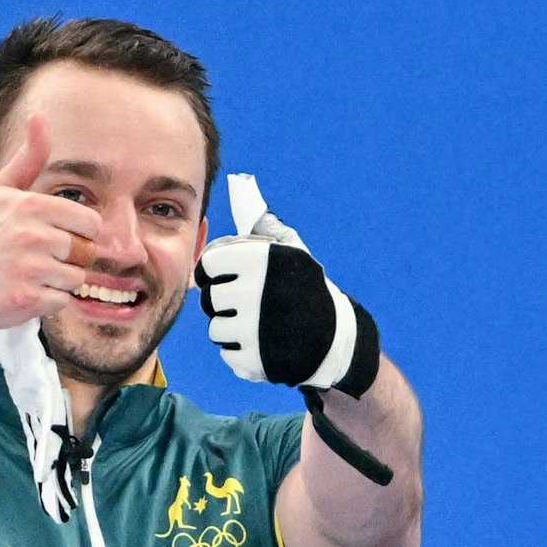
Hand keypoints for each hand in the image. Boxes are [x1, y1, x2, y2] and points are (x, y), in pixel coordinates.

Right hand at [0, 114, 100, 331]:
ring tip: (27, 275)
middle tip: (35, 259)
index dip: (77, 233)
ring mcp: (28, 267)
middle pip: (86, 252)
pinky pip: (62, 301)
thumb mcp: (1, 192)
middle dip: (68, 259)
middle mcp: (30, 233)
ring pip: (76, 278)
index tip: (52, 236)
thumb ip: (27, 159)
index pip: (91, 223)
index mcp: (30, 205)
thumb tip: (38, 116)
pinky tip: (22, 292)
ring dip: (57, 281)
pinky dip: (46, 301)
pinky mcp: (26, 298)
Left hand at [196, 220, 379, 396]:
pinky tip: (262, 346)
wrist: (337, 341)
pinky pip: (228, 354)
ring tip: (255, 327)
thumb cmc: (308, 291)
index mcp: (259, 260)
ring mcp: (254, 329)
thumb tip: (244, 186)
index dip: (212, 273)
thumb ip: (264, 226)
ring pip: (216, 329)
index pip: (208, 264)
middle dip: (223, 303)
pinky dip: (241, 353)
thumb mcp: (293, 252)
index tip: (223, 280)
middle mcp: (255, 292)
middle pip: (209, 299)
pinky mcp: (256, 360)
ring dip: (231, 330)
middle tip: (245, 306)